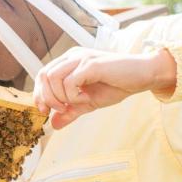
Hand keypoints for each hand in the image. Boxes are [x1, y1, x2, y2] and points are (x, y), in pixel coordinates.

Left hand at [33, 47, 175, 128]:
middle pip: (44, 75)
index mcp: (68, 62)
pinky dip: (74, 96)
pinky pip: (70, 82)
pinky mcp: (91, 64)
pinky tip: (87, 99)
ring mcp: (81, 58)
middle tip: (59, 110)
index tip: (45, 111)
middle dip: (46, 97)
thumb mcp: (88, 102)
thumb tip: (54, 125)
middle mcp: (72, 56)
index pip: (42, 75)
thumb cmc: (117, 85)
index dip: (39, 94)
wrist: (142, 76)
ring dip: (60, 97)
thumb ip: (70, 111)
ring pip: (53, 77)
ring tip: (76, 104)